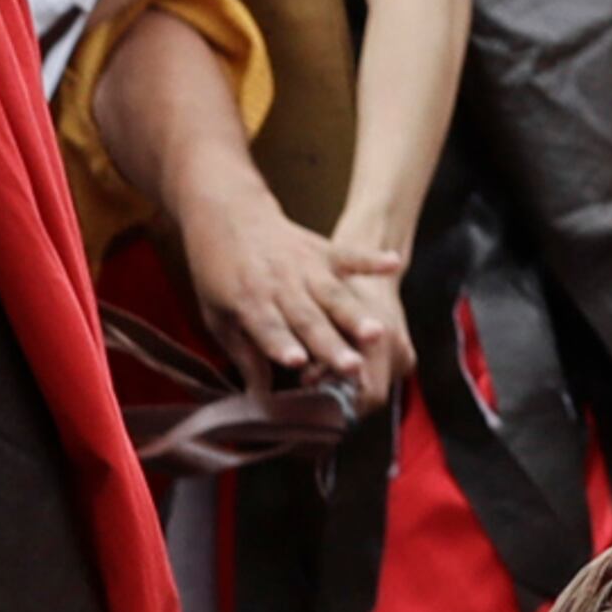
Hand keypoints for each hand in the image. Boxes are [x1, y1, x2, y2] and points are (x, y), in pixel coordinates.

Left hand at [175, 171, 407, 397]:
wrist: (227, 215)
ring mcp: (305, 265)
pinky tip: (394, 264)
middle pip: (308, 319)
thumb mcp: (216, 314)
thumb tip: (258, 397)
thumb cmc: (218, 273)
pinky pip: (350, 255)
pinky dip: (371, 260)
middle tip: (353, 367)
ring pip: (333, 295)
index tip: (299, 364)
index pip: (267, 328)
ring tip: (378, 333)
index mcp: (248, 301)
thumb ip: (243, 353)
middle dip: (331, 344)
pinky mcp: (323, 249)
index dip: (281, 345)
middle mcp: (279, 284)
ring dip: (356, 315)